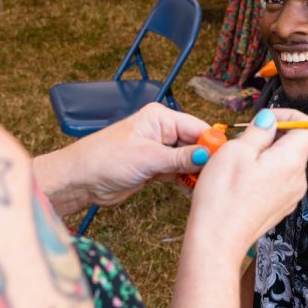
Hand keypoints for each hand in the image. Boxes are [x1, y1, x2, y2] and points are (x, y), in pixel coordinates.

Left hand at [34, 103, 211, 214]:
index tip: (227, 159)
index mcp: (160, 117)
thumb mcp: (148, 158)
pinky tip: (195, 190)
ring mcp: (158, 150)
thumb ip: (180, 158)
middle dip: (206, 159)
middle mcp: (161, 131)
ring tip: (209, 186)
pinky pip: (178, 172)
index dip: (212, 143)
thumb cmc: (104, 159)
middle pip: (195, 143)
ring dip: (196, 173)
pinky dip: (186, 181)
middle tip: (219, 177)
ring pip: (188, 160)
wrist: (80, 180)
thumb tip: (207, 155)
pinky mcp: (154, 167)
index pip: (197, 126)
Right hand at [184, 108, 307, 262]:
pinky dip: (263, 173)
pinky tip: (240, 180)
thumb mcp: (236, 150)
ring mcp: (290, 196)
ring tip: (238, 163)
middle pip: (295, 145)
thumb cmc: (223, 197)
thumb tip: (269, 119)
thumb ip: (259, 131)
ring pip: (284, 163)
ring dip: (264, 155)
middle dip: (271, 136)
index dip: (289, 116)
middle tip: (243, 141)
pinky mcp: (279, 207)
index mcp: (291, 161)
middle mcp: (297, 179)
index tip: (266, 119)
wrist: (217, 240)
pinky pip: (277, 181)